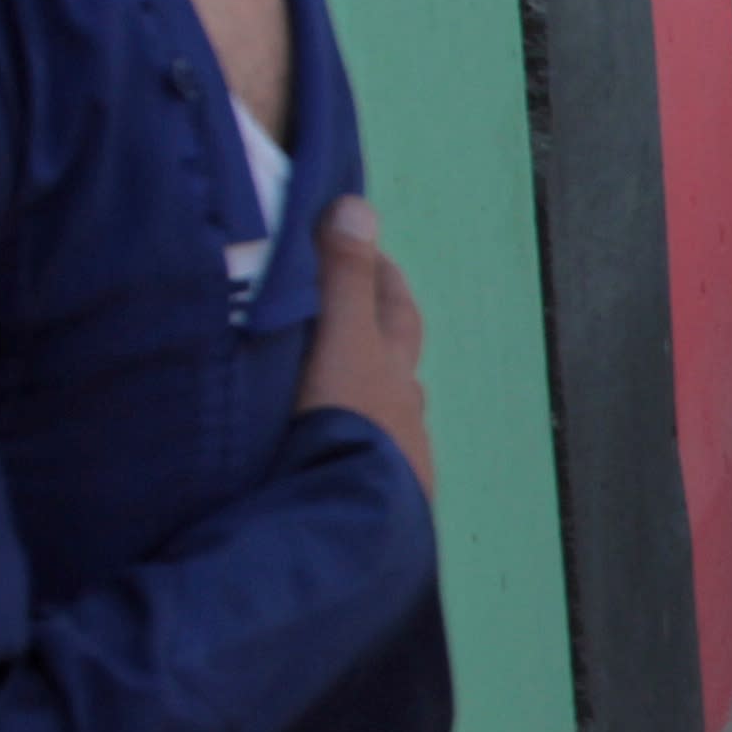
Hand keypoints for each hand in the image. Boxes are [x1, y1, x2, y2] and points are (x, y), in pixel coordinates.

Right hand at [295, 197, 434, 490]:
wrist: (348, 524)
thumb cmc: (341, 424)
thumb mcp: (337, 342)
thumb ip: (342, 279)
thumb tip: (358, 207)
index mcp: (392, 368)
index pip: (392, 306)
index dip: (377, 273)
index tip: (354, 247)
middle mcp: (405, 410)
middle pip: (398, 356)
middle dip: (376, 327)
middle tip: (344, 307)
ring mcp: (397, 458)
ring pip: (386, 408)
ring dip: (364, 387)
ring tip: (327, 380)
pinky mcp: (382, 502)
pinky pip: (370, 456)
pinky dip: (352, 439)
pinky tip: (331, 451)